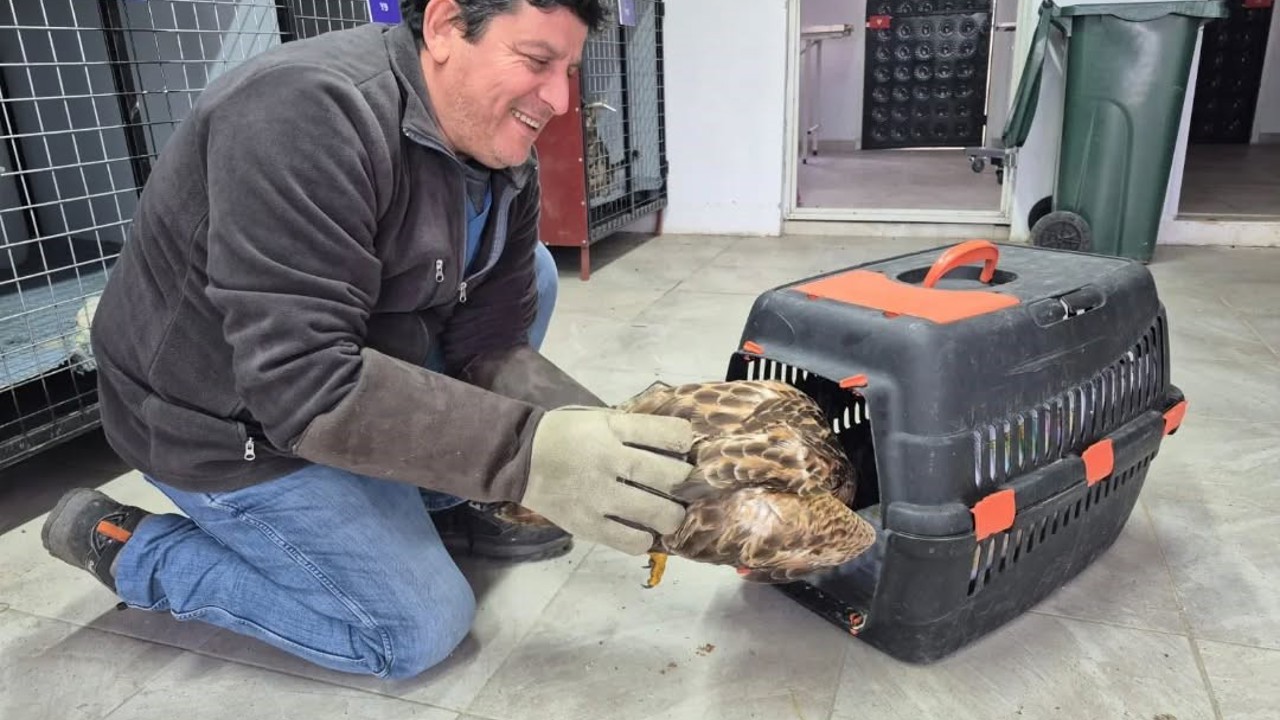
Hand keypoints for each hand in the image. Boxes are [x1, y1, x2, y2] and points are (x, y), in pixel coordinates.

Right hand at [520, 406, 693, 554]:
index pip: (670, 434)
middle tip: (678, 486)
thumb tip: (676, 443)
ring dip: (671, 515)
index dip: (685, 442)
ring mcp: (598, 497)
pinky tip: (639, 530)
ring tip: (665, 513)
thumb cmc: (566, 435)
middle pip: (672, 477)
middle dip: (684, 483)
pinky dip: (644, 538)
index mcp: (613, 430)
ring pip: (658, 514)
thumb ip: (634, 429)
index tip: (681, 448)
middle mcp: (609, 461)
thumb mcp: (599, 418)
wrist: (519, 458)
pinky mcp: (587, 526)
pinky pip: (632, 542)